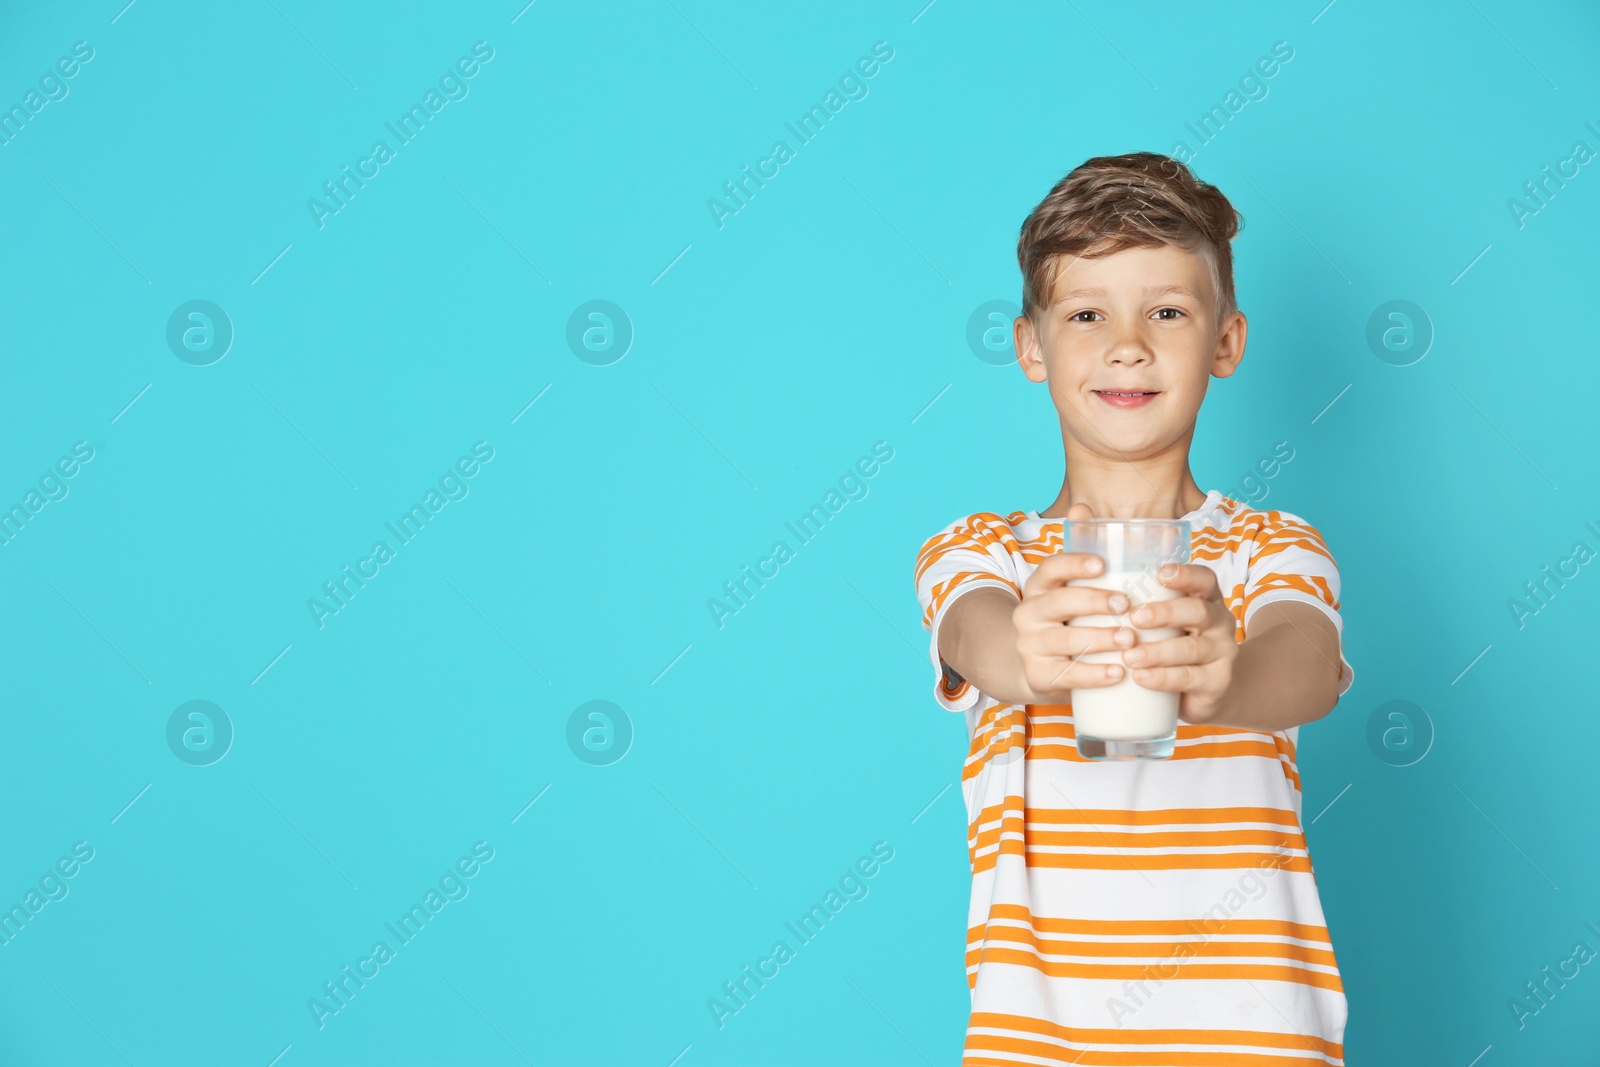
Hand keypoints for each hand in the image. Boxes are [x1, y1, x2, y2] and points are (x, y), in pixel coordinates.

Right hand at [1013, 501, 1138, 700]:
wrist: (1034, 667)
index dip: (1073, 563)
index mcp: (1038, 587)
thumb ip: (1078, 549)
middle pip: (1058, 603)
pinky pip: (1066, 676)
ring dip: (1100, 639)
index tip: (1102, 564)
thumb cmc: (1064, 620)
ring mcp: (1030, 647)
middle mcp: (1028, 614)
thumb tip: (1083, 506)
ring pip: (1065, 641)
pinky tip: (1118, 673)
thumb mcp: (1066, 587)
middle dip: (1094, 602)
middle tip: (1128, 604)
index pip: (1050, 568)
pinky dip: (1094, 675)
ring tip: (1131, 639)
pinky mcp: (1038, 676)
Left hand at [1119, 561, 1238, 722]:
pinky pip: (1190, 678)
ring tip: (1129, 656)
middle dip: (1165, 613)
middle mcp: (1219, 623)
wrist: (1202, 693)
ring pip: (1191, 648)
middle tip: (1134, 618)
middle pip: (1198, 611)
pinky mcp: (1217, 683)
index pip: (1204, 579)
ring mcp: (1222, 654)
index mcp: (1207, 600)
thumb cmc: (1170, 646)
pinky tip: (1140, 678)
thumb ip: (1140, 603)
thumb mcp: (1162, 623)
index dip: (1186, 574)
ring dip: (1157, 651)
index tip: (1159, 573)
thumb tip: (1089, 575)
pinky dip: (1163, 678)